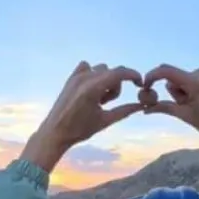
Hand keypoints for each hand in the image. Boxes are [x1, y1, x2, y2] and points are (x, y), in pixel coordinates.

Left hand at [21, 61, 143, 171]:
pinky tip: (91, 89)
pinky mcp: (71, 78)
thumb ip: (125, 110)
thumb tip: (142, 105)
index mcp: (93, 88)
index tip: (140, 84)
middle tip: (108, 103)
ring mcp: (76, 76)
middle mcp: (85, 78)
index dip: (133, 75)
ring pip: (101, 69)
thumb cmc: (80, 129)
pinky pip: (87, 66)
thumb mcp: (106, 120)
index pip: (119, 73)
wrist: (55, 132)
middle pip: (112, 72)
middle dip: (117, 85)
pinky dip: (93, 74)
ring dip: (106, 80)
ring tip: (98, 99)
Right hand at [141, 64, 198, 164]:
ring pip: (180, 82)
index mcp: (194, 81)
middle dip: (173, 93)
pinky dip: (187, 92)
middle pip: (173, 79)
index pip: (166, 71)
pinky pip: (188, 82)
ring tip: (195, 107)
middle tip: (185, 108)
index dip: (152, 76)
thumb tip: (145, 109)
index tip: (145, 86)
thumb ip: (164, 107)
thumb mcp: (185, 115)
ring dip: (181, 94)